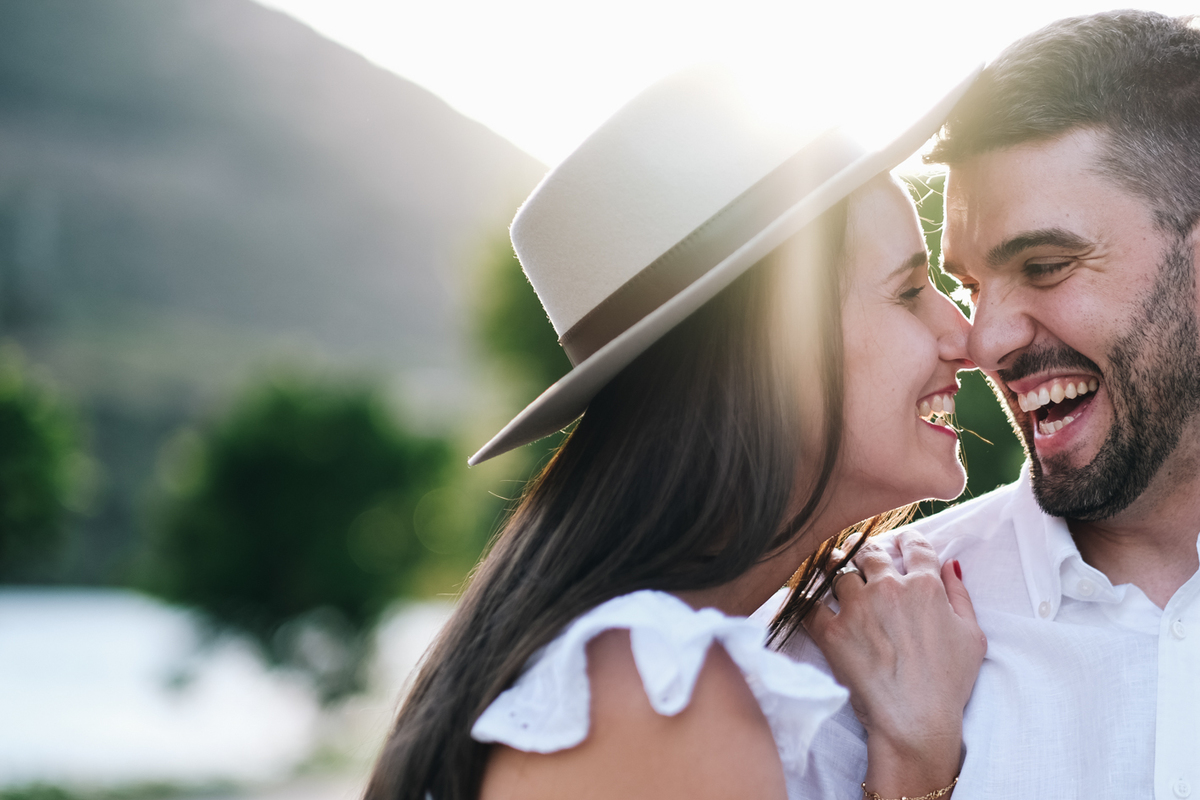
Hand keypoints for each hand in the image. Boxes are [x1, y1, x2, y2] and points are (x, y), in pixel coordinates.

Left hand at [803, 532, 985, 796]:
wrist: (915, 722)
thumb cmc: (948, 684)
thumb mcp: (972, 637)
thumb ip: (961, 596)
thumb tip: (950, 566)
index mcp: (924, 587)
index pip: (914, 546)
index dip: (907, 540)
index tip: (900, 541)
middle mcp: (888, 588)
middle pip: (870, 552)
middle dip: (867, 550)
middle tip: (861, 555)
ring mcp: (857, 608)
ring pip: (836, 569)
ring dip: (833, 566)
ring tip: (829, 567)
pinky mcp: (831, 630)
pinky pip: (808, 602)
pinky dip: (804, 596)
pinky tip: (804, 595)